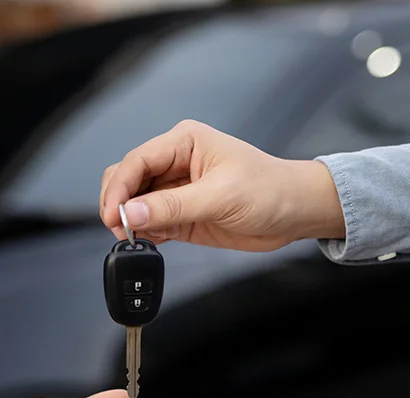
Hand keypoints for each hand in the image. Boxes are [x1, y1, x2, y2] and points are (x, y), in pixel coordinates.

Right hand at [99, 120, 344, 251]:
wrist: (296, 213)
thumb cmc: (271, 190)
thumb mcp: (221, 197)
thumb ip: (173, 206)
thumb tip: (132, 214)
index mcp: (185, 142)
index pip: (137, 161)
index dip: (119, 188)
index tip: (113, 215)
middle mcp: (176, 163)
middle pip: (127, 179)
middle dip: (119, 204)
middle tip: (121, 229)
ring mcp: (177, 190)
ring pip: (135, 203)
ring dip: (130, 222)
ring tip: (135, 239)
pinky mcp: (181, 215)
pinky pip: (150, 223)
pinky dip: (144, 234)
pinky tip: (149, 243)